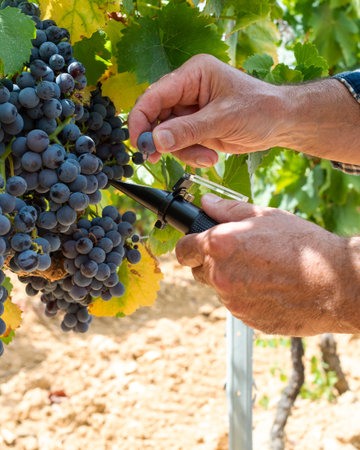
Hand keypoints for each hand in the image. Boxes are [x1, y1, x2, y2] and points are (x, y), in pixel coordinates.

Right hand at [128, 54, 284, 166]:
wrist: (280, 123)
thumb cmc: (259, 109)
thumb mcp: (223, 119)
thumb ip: (188, 130)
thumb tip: (156, 140)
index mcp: (193, 75)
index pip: (155, 95)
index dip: (141, 119)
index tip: (139, 143)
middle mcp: (187, 90)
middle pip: (156, 116)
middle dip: (161, 140)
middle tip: (159, 157)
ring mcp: (190, 110)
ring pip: (167, 135)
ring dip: (182, 151)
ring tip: (206, 157)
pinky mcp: (196, 127)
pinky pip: (180, 144)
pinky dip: (190, 155)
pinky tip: (210, 156)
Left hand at [175, 194, 359, 335]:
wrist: (335, 284)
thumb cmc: (302, 245)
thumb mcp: (265, 215)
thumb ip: (228, 209)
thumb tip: (206, 202)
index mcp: (220, 246)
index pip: (182, 250)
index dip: (189, 246)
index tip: (195, 245)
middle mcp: (220, 276)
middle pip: (198, 271)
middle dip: (211, 263)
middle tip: (239, 255)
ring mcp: (233, 302)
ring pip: (219, 288)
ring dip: (230, 280)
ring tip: (262, 270)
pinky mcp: (247, 320)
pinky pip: (237, 305)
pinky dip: (246, 296)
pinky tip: (270, 287)